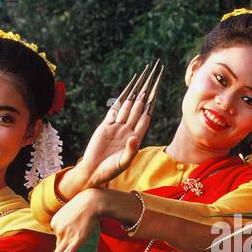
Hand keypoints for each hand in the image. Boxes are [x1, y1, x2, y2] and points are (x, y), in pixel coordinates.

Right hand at [66, 66, 162, 195]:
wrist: (93, 171)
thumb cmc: (110, 171)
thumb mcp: (123, 163)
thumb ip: (130, 151)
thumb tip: (134, 137)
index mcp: (135, 138)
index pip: (146, 117)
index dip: (152, 106)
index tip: (158, 95)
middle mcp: (128, 130)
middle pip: (139, 108)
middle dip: (146, 95)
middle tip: (153, 80)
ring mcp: (117, 127)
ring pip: (128, 107)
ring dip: (135, 95)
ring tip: (143, 82)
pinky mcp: (105, 126)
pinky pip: (114, 110)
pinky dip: (120, 100)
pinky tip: (126, 92)